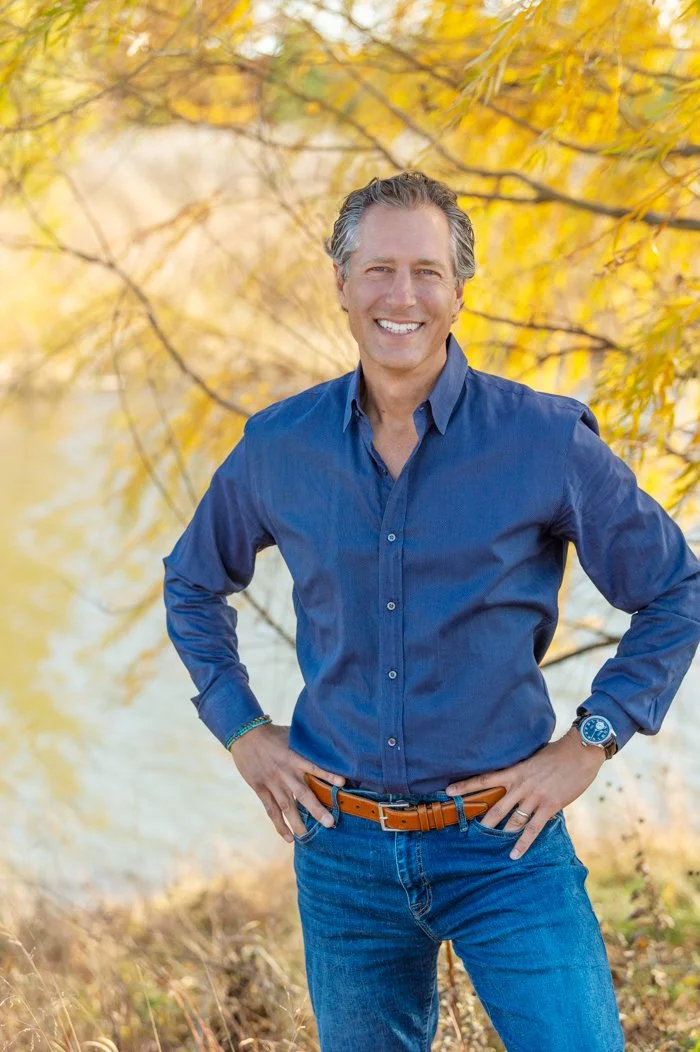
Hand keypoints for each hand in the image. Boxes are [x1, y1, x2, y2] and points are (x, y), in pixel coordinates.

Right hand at [229, 722, 345, 842]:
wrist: (245, 734)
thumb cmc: (273, 734)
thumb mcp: (292, 735)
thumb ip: (306, 745)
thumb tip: (327, 747)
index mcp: (294, 757)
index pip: (314, 767)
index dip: (328, 775)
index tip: (342, 784)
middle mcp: (285, 772)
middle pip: (303, 794)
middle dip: (317, 810)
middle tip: (330, 824)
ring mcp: (272, 782)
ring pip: (287, 806)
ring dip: (298, 823)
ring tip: (308, 837)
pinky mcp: (260, 789)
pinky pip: (271, 810)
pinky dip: (279, 825)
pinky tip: (289, 837)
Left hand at [444, 728, 605, 859]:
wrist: (580, 752)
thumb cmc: (557, 753)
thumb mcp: (533, 758)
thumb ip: (522, 771)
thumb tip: (512, 780)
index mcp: (515, 771)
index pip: (484, 779)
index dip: (465, 786)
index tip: (448, 791)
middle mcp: (521, 785)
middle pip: (495, 805)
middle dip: (481, 818)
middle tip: (466, 829)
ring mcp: (535, 797)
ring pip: (512, 820)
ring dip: (499, 833)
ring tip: (486, 844)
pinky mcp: (549, 806)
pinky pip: (533, 829)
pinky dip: (523, 844)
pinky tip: (514, 855)